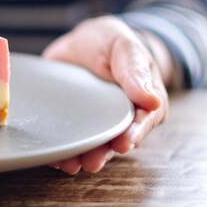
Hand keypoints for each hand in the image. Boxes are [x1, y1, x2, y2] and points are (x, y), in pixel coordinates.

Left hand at [42, 16, 168, 173]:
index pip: (142, 122)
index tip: (123, 143)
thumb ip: (135, 71)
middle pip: (115, 141)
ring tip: (70, 164)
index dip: (133, 134)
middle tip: (92, 162)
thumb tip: (152, 100)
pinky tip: (54, 156)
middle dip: (103, 153)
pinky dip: (61, 149)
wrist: (82, 41)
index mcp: (141, 102)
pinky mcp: (71, 121)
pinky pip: (68, 138)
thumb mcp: (124, 47)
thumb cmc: (110, 42)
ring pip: (91, 145)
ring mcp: (94, 122)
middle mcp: (119, 118)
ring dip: (81, 157)